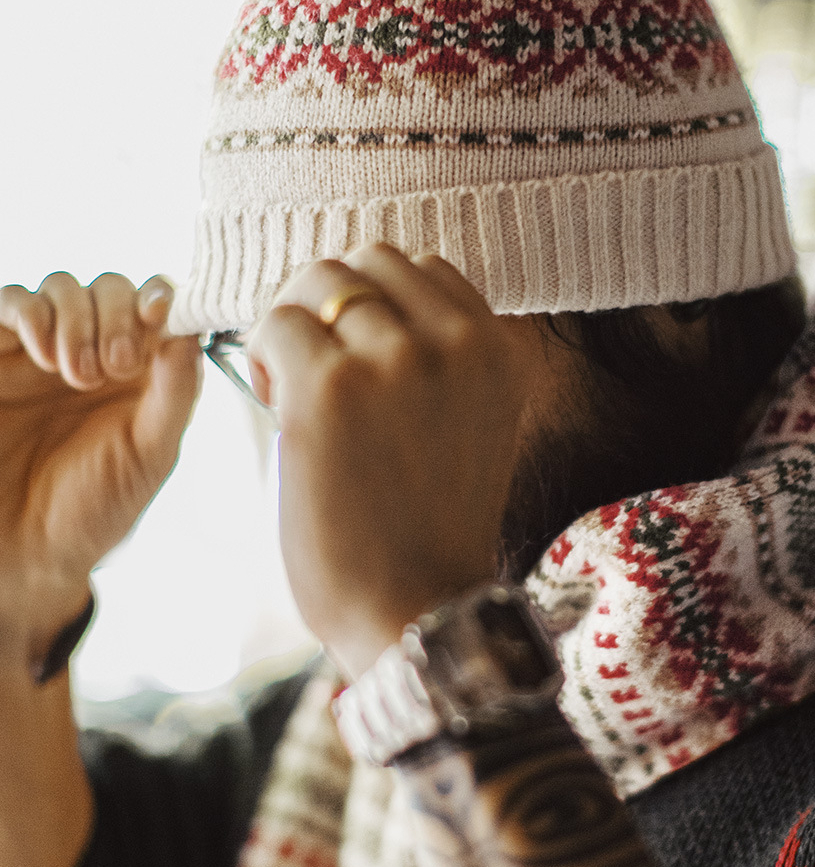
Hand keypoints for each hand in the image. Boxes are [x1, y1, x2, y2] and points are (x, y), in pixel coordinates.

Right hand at [0, 273, 201, 672]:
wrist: (24, 553)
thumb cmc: (95, 508)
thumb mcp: (151, 453)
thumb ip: (176, 391)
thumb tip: (191, 331)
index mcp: (145, 372)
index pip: (160, 305)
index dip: (164, 297)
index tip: (160, 314)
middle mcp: (97, 352)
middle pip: (113, 287)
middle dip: (119, 314)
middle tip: (116, 365)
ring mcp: (46, 351)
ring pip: (64, 286)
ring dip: (79, 317)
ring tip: (78, 375)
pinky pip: (11, 300)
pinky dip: (32, 314)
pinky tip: (46, 358)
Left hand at [247, 243, 536, 679]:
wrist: (415, 607)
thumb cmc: (429, 523)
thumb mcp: (469, 420)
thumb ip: (440, 355)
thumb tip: (361, 296)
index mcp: (498, 349)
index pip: (425, 268)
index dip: (377, 300)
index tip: (357, 348)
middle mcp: (458, 343)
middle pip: (371, 259)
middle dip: (331, 299)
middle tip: (315, 361)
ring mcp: (398, 359)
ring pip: (320, 281)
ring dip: (294, 325)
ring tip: (292, 387)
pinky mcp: (332, 388)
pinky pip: (279, 326)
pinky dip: (265, 354)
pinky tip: (276, 403)